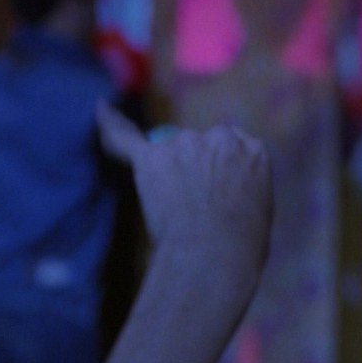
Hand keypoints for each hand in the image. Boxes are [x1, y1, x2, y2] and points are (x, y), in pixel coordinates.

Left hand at [97, 102, 272, 362]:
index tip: (218, 186)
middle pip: (202, 143)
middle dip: (197, 166)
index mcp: (253, 150)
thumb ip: (244, 186)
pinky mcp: (152, 157)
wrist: (213, 254)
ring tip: (174, 208)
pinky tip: (100, 108)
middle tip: (195, 203)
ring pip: (171, 150)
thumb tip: (229, 191)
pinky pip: (126, 137)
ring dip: (170, 170)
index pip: (233, 147)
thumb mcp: (261, 208)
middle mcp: (220, 137)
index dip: (222, 167)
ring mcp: (184, 144)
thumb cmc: (243, 245)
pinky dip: (111, 125)